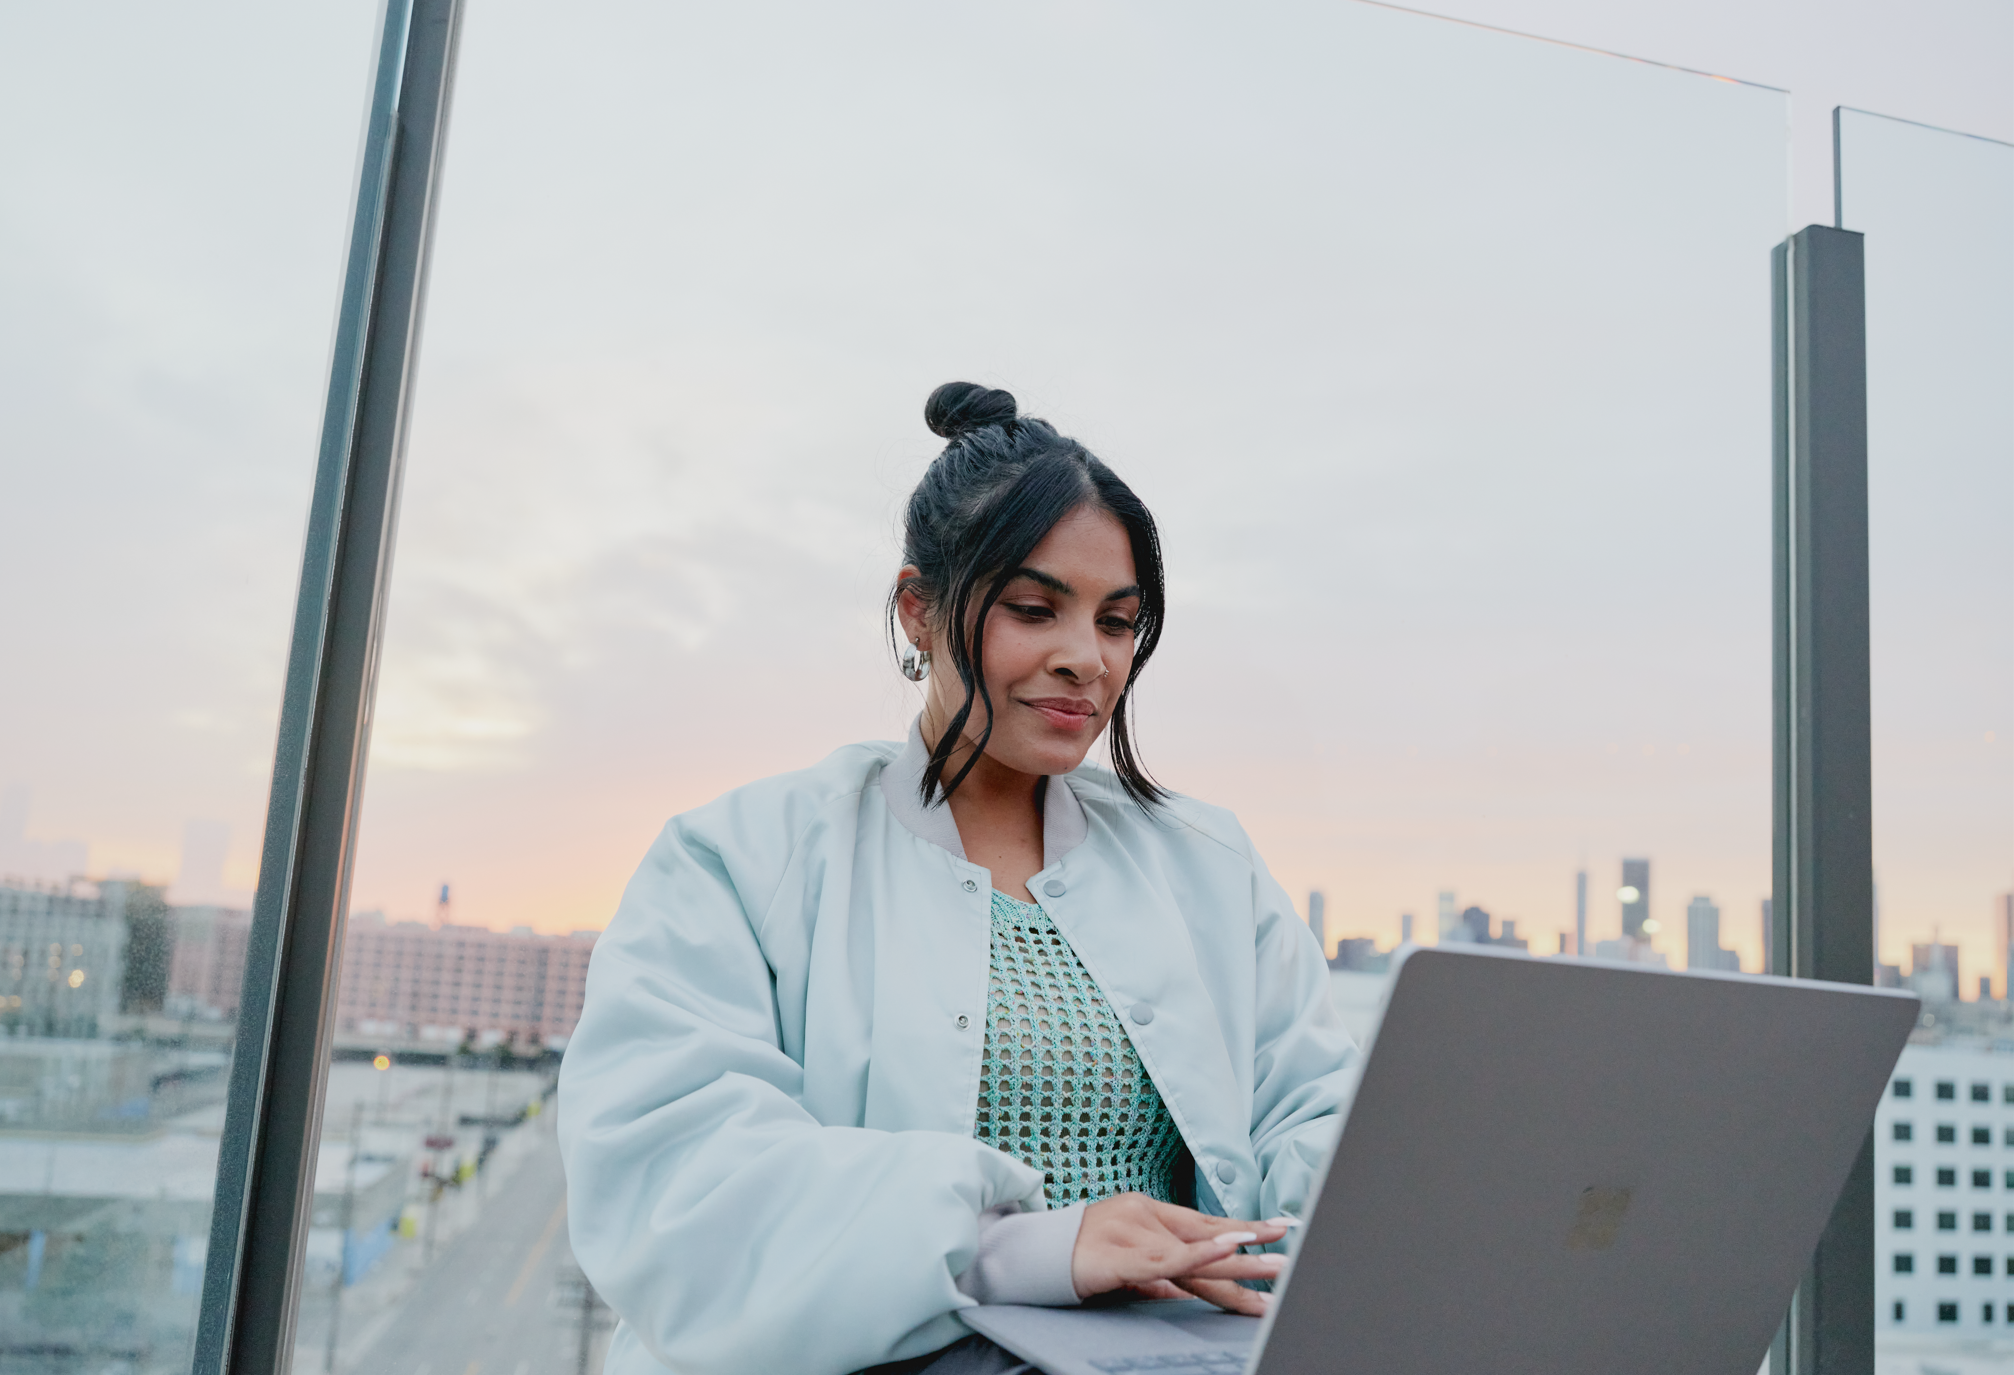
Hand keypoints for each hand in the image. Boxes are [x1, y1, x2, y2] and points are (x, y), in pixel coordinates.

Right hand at [1069, 1193, 1289, 1315]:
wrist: (1027, 1256)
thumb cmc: (1076, 1260)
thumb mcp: (1126, 1266)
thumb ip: (1158, 1275)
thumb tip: (1186, 1292)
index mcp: (1148, 1213)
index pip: (1204, 1224)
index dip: (1240, 1229)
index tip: (1276, 1233)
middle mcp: (1145, 1215)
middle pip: (1207, 1233)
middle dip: (1251, 1242)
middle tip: (1289, 1248)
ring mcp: (1133, 1231)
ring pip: (1195, 1250)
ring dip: (1237, 1260)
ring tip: (1272, 1263)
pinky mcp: (1121, 1255)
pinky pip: (1167, 1259)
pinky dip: (1200, 1255)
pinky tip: (1228, 1250)